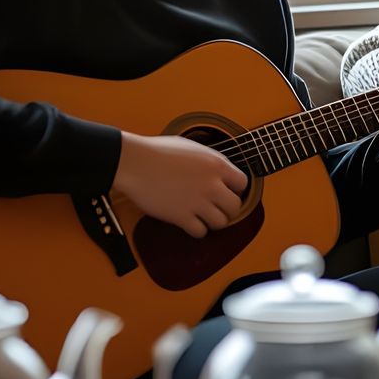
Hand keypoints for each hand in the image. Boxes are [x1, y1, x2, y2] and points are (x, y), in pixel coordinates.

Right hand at [112, 132, 248, 236]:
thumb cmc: (158, 151)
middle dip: (227, 209)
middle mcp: (212, 184)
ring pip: (221, 222)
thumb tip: (220, 171)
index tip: (225, 191)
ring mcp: (197, 201)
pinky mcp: (181, 216)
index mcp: (216, 164)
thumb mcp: (192, 147)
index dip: (234, 189)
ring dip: (212, 221)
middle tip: (215, 207)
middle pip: (235, 206)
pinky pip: (200, 232)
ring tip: (202, 216)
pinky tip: (189, 222)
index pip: (243, 183)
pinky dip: (197, 230)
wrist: (135, 162)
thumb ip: (210, 161)